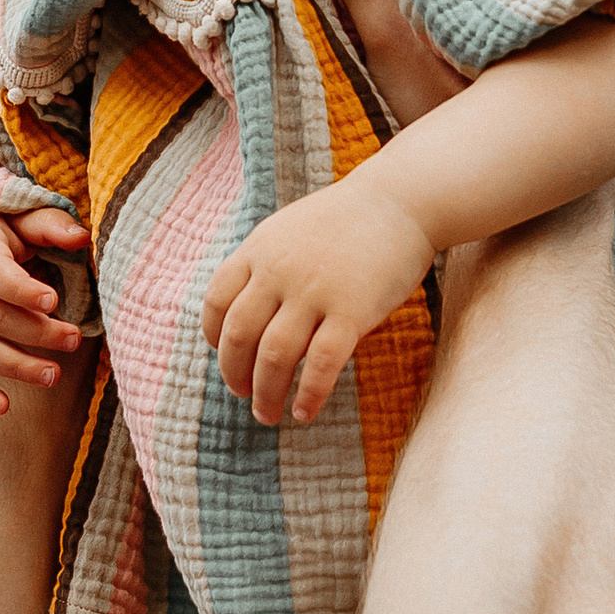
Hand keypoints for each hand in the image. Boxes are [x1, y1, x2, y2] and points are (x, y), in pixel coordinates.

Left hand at [201, 169, 436, 428]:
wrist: (401, 201)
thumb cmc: (346, 220)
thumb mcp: (290, 230)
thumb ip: (266, 266)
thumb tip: (250, 316)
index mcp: (259, 249)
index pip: (217, 301)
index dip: (213, 336)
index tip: (222, 355)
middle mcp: (279, 271)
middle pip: (240, 335)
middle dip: (234, 373)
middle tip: (242, 394)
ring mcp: (314, 291)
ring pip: (274, 355)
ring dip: (266, 392)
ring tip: (268, 412)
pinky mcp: (352, 311)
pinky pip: (321, 364)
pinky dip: (308, 394)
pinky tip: (304, 411)